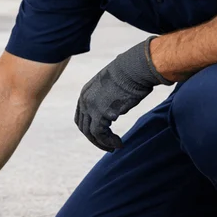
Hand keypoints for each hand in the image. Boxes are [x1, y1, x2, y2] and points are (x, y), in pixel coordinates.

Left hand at [75, 37, 172, 151]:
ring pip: (91, 133)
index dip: (89, 128)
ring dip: (103, 143)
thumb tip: (115, 107)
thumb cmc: (130, 73)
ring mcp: (90, 107)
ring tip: (115, 147)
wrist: (135, 68)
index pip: (81, 116)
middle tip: (108, 146)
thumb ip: (108, 96)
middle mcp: (84, 100)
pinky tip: (120, 143)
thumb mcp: (113, 84)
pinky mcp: (100, 114)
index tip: (100, 136)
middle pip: (84, 127)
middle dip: (95, 139)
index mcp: (86, 92)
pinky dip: (109, 142)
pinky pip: (101, 134)